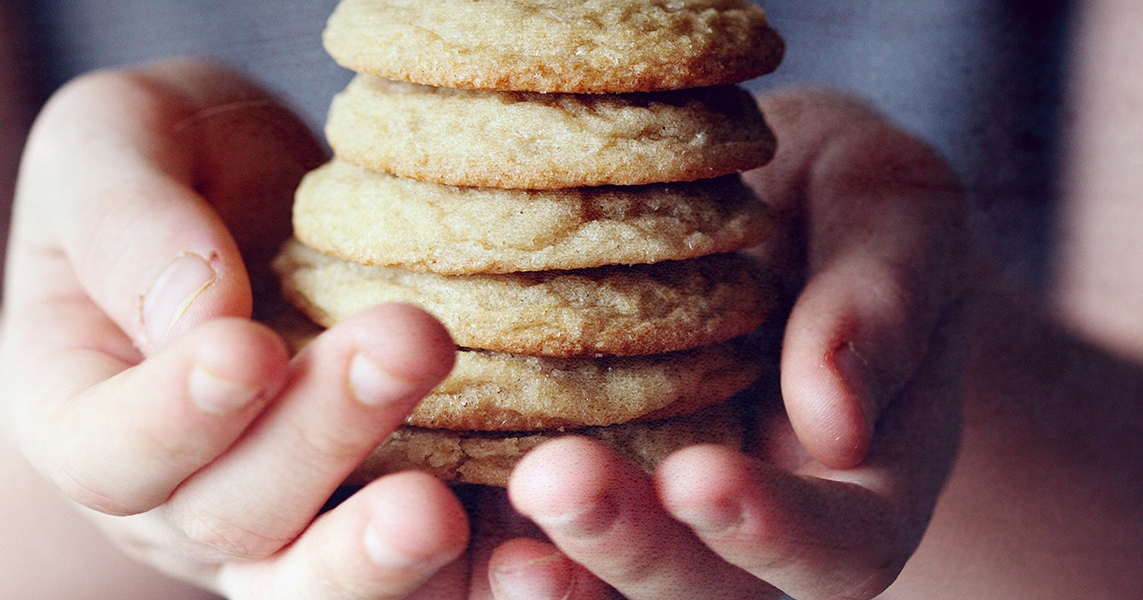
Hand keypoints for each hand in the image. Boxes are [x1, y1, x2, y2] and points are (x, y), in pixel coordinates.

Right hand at [0, 61, 469, 597]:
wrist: (265, 197)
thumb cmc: (177, 159)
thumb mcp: (114, 143)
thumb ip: (125, 223)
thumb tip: (198, 316)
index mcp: (86, 413)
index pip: (110, 453)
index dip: (172, 417)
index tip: (244, 348)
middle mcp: (180, 498)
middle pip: (234, 519)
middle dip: (318, 443)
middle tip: (408, 344)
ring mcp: (286, 523)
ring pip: (323, 582)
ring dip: (382, 555)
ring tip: (439, 509)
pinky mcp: (385, 515)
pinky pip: (429, 572)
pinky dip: (477, 571)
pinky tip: (530, 552)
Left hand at [485, 89, 968, 599]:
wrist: (766, 210)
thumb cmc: (846, 205)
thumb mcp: (895, 216)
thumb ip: (882, 305)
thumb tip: (837, 419)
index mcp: (862, 491)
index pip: (840, 549)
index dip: (774, 530)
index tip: (699, 479)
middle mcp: (756, 533)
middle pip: (707, 594)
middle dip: (633, 550)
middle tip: (555, 480)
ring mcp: (663, 519)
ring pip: (612, 588)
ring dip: (553, 571)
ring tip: (492, 529)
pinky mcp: (582, 487)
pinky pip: (532, 534)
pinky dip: (484, 538)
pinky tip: (421, 491)